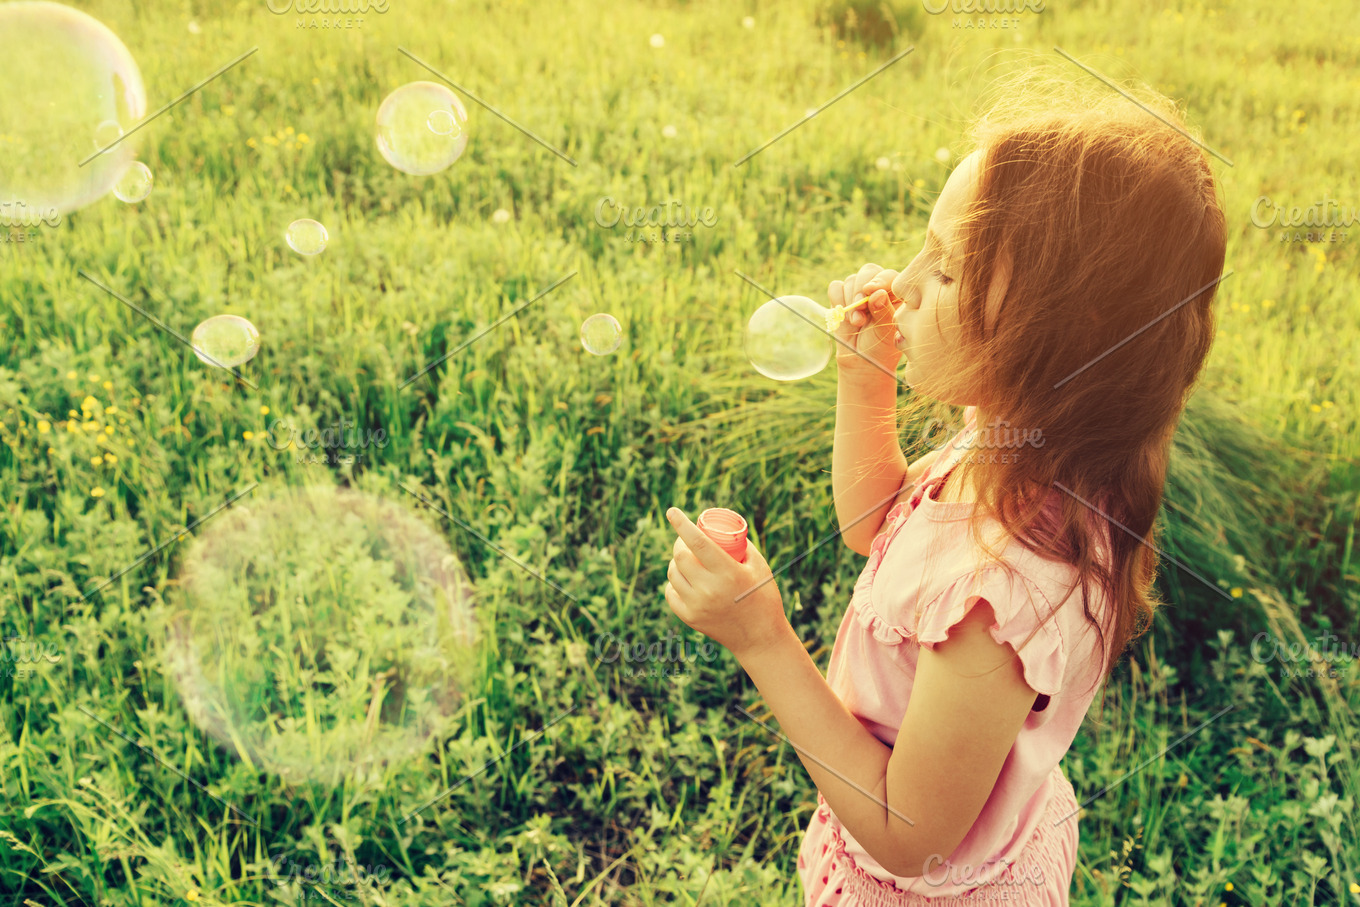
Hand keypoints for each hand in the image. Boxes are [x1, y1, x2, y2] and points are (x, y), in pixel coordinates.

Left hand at [663, 507, 788, 659]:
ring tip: (686, 559)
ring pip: (672, 574)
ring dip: (675, 562)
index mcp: (727, 572)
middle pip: (680, 556)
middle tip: (685, 539)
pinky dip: (674, 583)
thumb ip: (740, 545)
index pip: (697, 542)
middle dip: (679, 542)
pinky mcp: (690, 618)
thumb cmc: (763, 597)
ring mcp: (697, 605)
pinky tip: (682, 579)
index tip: (671, 511)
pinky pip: (671, 593)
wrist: (761, 638)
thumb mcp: (759, 566)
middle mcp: (709, 589)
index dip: (681, 524)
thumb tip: (719, 528)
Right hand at [829, 263, 901, 376]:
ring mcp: (859, 291)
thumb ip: (883, 312)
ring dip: (850, 302)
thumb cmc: (880, 347)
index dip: (878, 280)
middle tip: (860, 313)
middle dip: (860, 292)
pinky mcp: (842, 297)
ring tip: (856, 323)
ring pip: (850, 280)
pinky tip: (845, 317)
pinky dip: (837, 300)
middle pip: (868, 272)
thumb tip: (877, 293)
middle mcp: (878, 287)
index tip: (870, 291)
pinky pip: (835, 287)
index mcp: (896, 293)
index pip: (888, 276)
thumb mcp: (886, 333)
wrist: (861, 360)